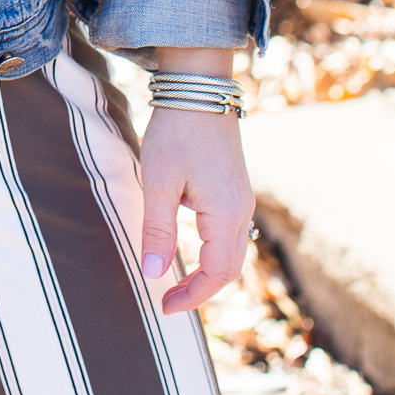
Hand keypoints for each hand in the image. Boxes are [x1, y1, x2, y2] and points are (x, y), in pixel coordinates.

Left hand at [139, 107, 254, 315]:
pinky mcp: (235, 189)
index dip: (193, 296)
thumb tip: (153, 274)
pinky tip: (191, 251)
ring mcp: (241, 199)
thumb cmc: (176, 132)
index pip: (217, 273)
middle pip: (229, 268)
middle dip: (202, 290)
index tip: (164, 306)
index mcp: (225, 213)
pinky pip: (230, 234)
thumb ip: (157, 230)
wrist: (199, 89)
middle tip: (169, 300)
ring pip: (233, 252)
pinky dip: (214, 253)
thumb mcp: (158, 181)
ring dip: (209, 273)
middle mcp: (241, 210)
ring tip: (180, 283)